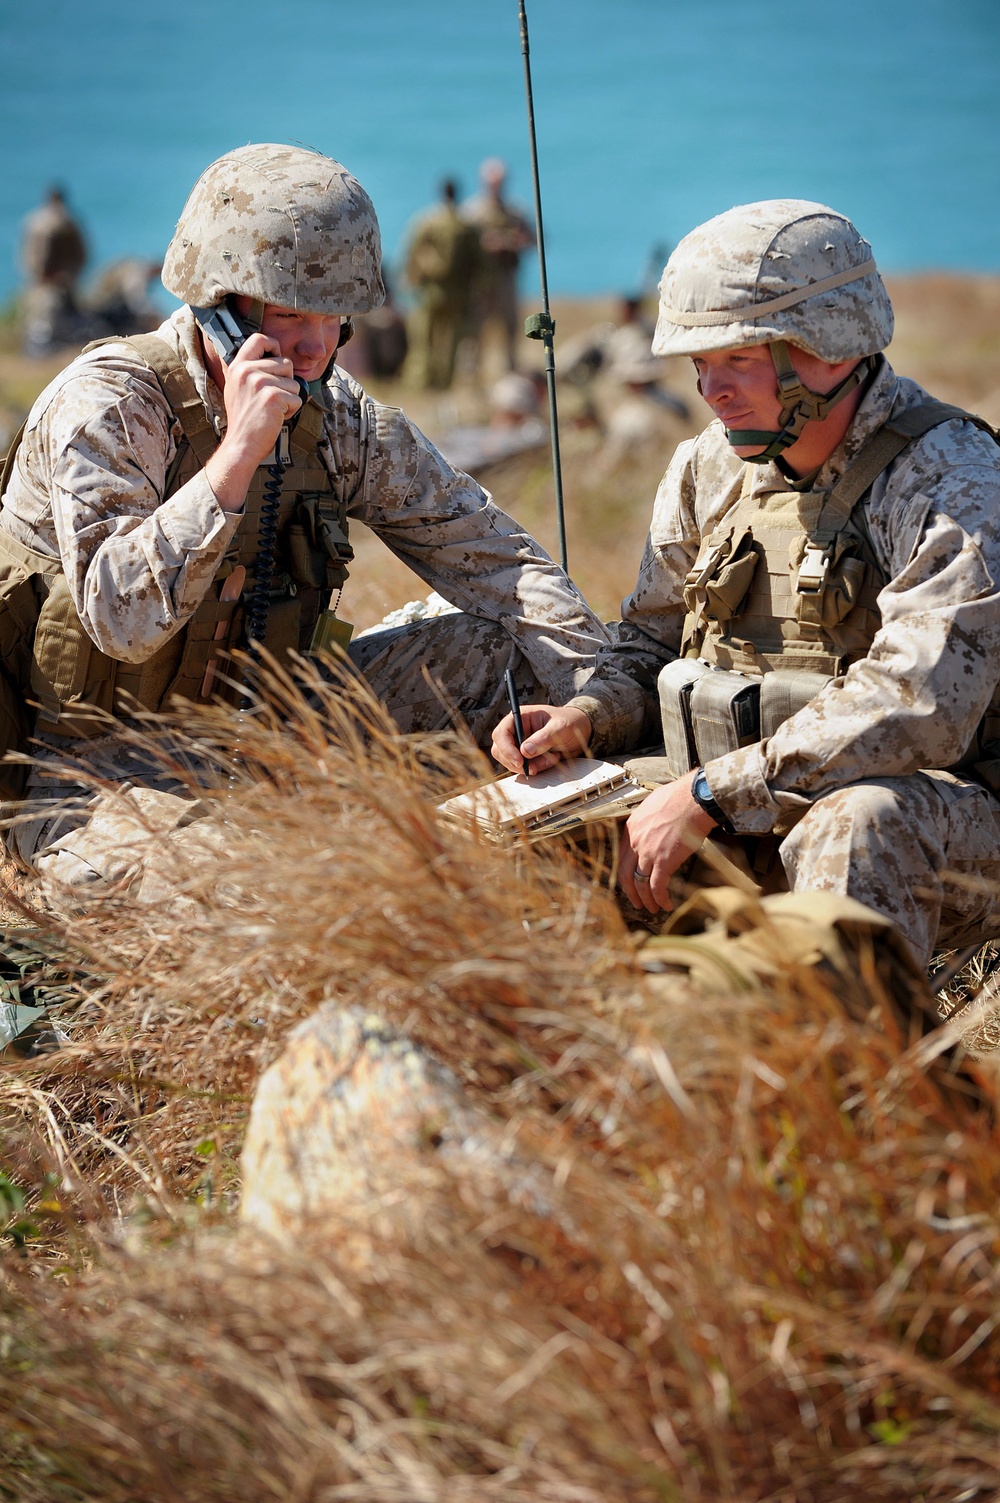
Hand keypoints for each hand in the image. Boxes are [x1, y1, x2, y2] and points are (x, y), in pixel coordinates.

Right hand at [204, 334, 302, 509]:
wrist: (241, 444)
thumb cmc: (244, 420)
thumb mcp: (238, 388)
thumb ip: (252, 370)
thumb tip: (278, 359)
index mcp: (238, 366)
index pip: (259, 338)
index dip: (274, 346)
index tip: (276, 358)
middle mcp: (247, 370)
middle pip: (285, 362)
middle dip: (286, 382)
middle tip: (271, 400)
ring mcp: (259, 382)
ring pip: (294, 382)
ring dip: (289, 398)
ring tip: (272, 409)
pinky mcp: (273, 396)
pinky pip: (297, 398)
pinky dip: (291, 411)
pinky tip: (276, 417)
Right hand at [491, 703, 591, 775]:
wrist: (581, 732)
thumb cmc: (570, 722)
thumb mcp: (560, 728)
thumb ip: (543, 738)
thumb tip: (524, 750)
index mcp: (520, 717)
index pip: (501, 733)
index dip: (506, 749)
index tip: (519, 761)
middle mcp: (515, 731)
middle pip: (500, 751)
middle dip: (517, 762)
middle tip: (535, 767)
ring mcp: (519, 745)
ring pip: (511, 762)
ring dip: (531, 766)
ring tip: (552, 758)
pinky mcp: (526, 757)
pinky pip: (523, 768)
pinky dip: (537, 768)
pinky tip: (551, 760)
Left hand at [619, 771, 716, 913]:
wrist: (693, 800)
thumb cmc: (679, 798)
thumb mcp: (651, 805)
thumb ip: (647, 820)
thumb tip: (652, 825)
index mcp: (631, 829)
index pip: (621, 858)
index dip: (625, 874)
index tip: (630, 883)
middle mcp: (635, 842)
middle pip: (625, 874)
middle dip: (630, 892)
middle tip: (637, 902)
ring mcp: (648, 853)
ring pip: (640, 884)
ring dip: (646, 899)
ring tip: (653, 908)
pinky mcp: (664, 861)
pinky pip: (657, 886)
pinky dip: (660, 898)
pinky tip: (666, 904)